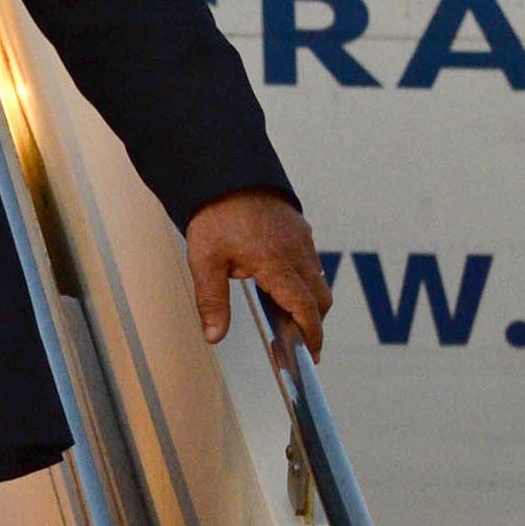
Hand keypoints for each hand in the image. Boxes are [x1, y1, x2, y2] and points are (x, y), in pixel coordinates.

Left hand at [185, 188, 330, 357]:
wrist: (223, 171)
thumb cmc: (214, 214)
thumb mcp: (204, 259)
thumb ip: (212, 300)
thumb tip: (214, 336)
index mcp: (276, 263)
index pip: (305, 307)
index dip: (311, 334)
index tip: (310, 354)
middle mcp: (297, 252)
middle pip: (320, 298)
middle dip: (313, 323)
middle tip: (296, 342)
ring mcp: (301, 240)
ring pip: (318, 280)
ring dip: (309, 302)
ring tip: (286, 318)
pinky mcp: (300, 229)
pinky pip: (312, 262)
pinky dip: (305, 281)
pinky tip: (281, 286)